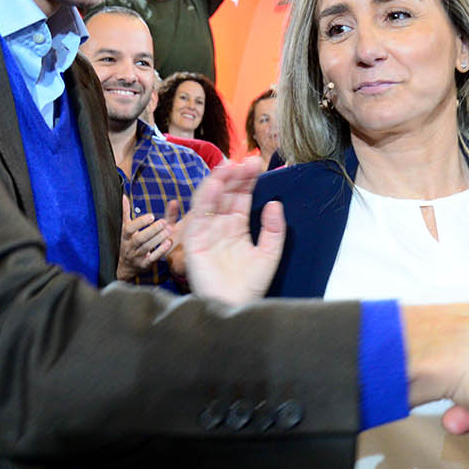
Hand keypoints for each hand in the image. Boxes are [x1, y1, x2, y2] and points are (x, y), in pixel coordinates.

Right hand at [118, 201, 174, 281]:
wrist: (125, 266)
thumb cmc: (128, 242)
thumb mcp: (125, 228)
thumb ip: (126, 213)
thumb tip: (123, 197)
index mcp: (125, 236)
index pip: (130, 228)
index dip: (140, 222)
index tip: (151, 216)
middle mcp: (129, 246)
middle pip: (140, 238)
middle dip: (152, 230)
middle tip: (164, 222)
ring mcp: (136, 256)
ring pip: (147, 248)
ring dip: (158, 238)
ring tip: (169, 230)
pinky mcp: (144, 264)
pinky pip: (152, 258)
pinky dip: (160, 251)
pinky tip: (168, 242)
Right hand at [181, 156, 283, 305]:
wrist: (234, 307)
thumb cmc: (250, 285)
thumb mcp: (269, 254)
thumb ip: (273, 229)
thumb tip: (274, 203)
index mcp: (237, 228)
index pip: (241, 198)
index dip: (247, 180)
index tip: (256, 163)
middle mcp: (220, 227)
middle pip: (225, 194)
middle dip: (234, 176)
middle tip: (245, 161)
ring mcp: (206, 232)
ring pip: (210, 200)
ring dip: (218, 181)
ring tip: (229, 166)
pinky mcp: (194, 241)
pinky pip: (199, 215)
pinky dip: (205, 199)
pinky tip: (215, 184)